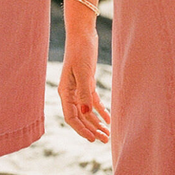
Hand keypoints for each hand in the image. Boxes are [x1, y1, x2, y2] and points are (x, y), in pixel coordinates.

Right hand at [58, 25, 109, 142]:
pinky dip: (100, 111)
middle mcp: (70, 92)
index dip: (81, 130)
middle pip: (80, 117)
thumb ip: (84, 93)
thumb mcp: (83, 72)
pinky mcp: (87, 82)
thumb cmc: (80, 51)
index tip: (92, 139)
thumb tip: (85, 113)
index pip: (71, 117)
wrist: (82, 34)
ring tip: (107, 134)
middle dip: (91, 130)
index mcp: (65, 91)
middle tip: (104, 140)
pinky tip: (108, 120)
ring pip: (87, 111)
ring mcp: (78, 88)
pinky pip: (93, 102)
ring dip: (96, 123)